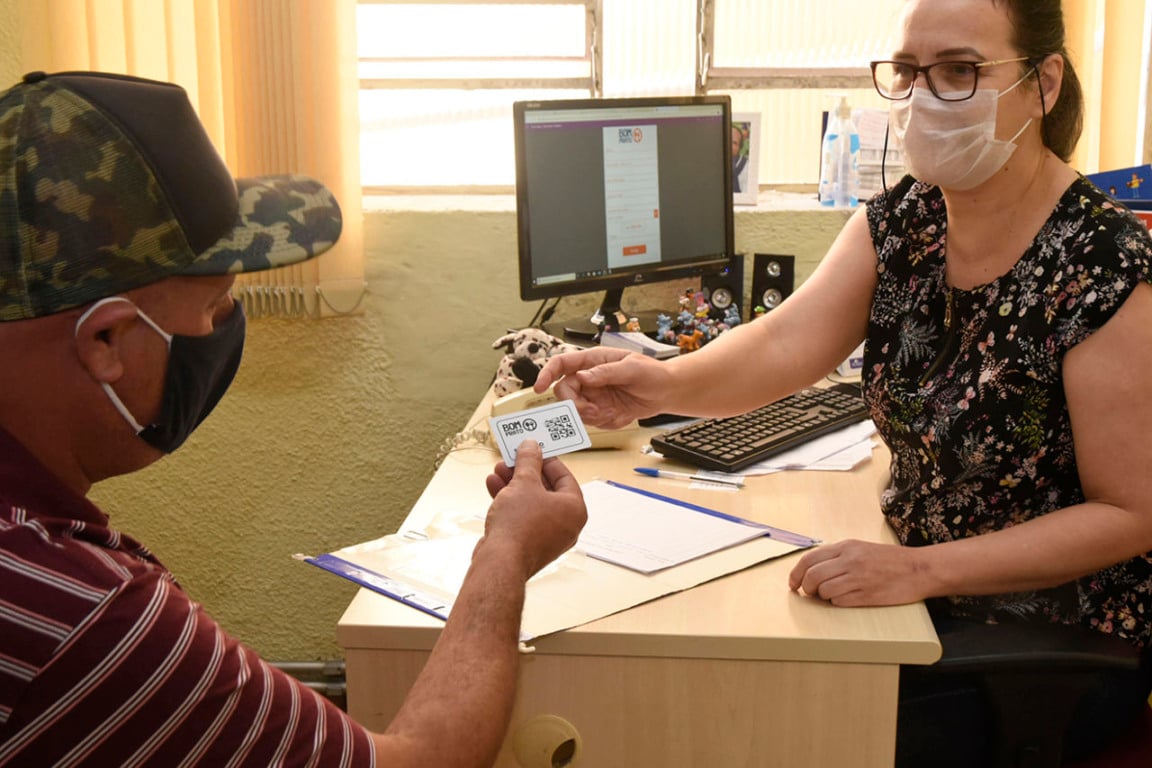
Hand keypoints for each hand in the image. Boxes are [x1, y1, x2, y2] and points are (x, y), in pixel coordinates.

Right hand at [481, 440, 586, 577]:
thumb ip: (528, 461)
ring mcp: (547, 536)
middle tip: (513, 458)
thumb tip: (531, 446)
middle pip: (546, 489)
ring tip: (498, 469)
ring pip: (531, 502)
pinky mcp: (529, 544)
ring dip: (514, 484)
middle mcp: (566, 524)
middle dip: (526, 471)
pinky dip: (510, 502)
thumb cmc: (519, 524)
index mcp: (574, 509)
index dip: (547, 460)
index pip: (565, 477)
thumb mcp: (524, 483)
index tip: (534, 450)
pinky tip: (493, 486)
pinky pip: (522, 516)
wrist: (500, 563)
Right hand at [533, 347, 670, 428]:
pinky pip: (591, 422)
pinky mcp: (600, 411)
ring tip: (611, 411)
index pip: (562, 363)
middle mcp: (589, 378)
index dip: (546, 373)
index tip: (539, 387)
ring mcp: (593, 396)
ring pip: (576, 410)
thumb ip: (605, 372)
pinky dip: (603, 421)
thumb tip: (582, 376)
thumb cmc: (652, 373)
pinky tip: (619, 414)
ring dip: (591, 415)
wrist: (666, 392)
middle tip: (592, 410)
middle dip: (574, 404)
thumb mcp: (631, 368)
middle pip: (564, 392)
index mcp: (593, 361)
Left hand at [787, 539, 930, 606]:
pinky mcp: (866, 595)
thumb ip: (837, 556)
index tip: (793, 583)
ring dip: (823, 596)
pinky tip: (847, 598)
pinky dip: (837, 603)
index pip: (809, 559)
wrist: (919, 569)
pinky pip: (839, 602)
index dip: (796, 573)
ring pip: (824, 591)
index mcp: (846, 546)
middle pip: (812, 576)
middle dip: (806, 587)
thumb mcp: (860, 548)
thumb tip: (812, 569)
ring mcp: (858, 578)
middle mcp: (850, 560)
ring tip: (833, 594)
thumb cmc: (890, 560)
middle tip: (809, 592)